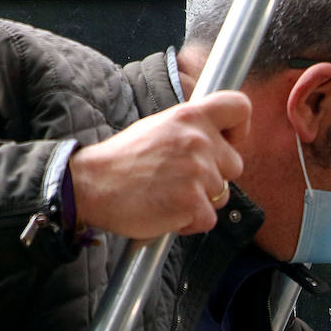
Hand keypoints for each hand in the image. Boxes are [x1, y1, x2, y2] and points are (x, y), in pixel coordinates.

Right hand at [70, 90, 251, 237]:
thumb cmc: (124, 161)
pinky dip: (189, 222)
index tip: (228, 141)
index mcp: (189, 116)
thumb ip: (191, 129)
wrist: (90, 185)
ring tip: (167, 193)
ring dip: (199, 201)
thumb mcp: (159, 127)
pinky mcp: (193, 202)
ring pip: (222, 195)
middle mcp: (198, 140)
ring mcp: (197, 171)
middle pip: (235, 164)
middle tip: (180, 178)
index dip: (240, 128)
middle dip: (215, 176)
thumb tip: (220, 135)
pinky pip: (208, 219)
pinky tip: (164, 210)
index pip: (240, 107)